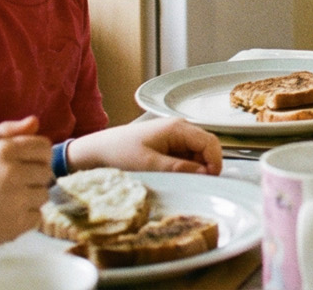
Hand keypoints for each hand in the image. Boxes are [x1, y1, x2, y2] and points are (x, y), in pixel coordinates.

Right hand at [0, 116, 53, 276]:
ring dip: (30, 197)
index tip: (24, 162)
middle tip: (12, 183)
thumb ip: (8, 131)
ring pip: (43, 194)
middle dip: (33, 176)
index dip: (36, 154)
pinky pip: (37, 216)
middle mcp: (13, 173)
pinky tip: (5, 215)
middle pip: (46, 171)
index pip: (44, 146)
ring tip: (6, 200)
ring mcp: (16, 200)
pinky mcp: (17, 224)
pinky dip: (25, 218)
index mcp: (4, 151)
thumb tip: (35, 121)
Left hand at [67, 117, 222, 174]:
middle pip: (207, 146)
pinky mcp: (168, 144)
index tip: (210, 181)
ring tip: (181, 182)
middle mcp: (179, 128)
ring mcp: (174, 135)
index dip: (215, 162)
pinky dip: (185, 167)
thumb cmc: (120, 153)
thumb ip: (179, 168)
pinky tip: (174, 177)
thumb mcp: (150, 164)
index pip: (210, 142)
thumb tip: (204, 173)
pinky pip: (186, 155)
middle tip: (196, 185)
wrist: (97, 151)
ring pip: (198, 153)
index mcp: (177, 128)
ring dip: (195, 168)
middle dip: (206, 166)